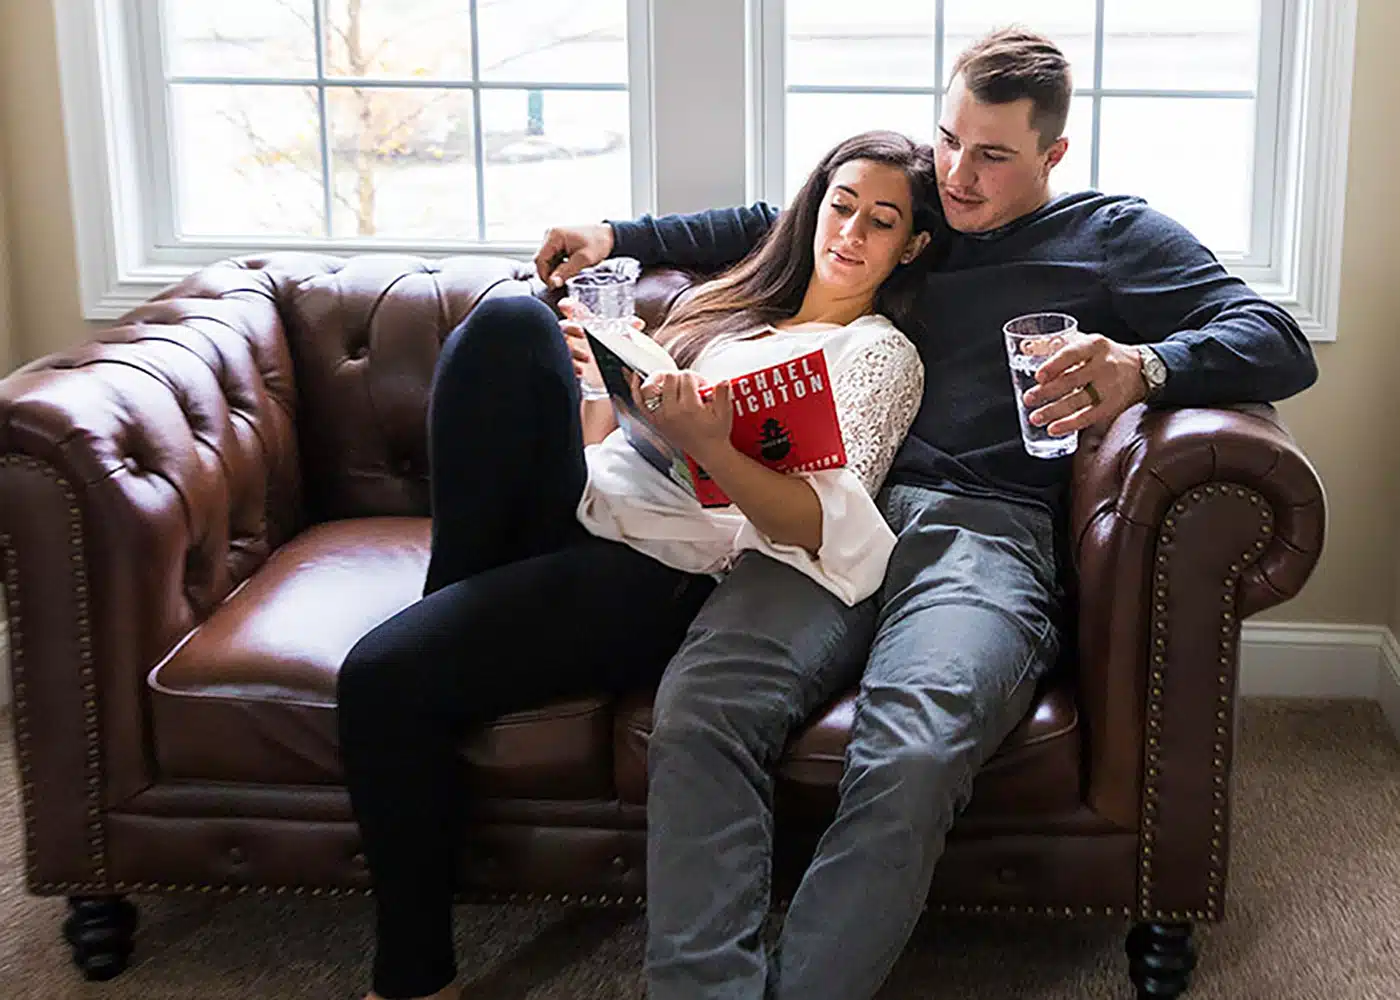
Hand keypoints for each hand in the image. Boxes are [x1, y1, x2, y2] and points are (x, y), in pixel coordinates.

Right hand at [534, 224, 615, 288]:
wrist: (608, 236)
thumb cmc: (598, 243)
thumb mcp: (583, 260)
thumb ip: (566, 271)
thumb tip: (553, 283)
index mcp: (554, 235)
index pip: (540, 260)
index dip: (544, 275)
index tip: (554, 286)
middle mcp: (550, 234)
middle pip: (541, 260)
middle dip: (549, 273)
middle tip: (561, 282)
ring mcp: (553, 238)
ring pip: (546, 260)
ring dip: (554, 269)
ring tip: (568, 273)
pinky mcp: (557, 242)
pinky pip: (552, 257)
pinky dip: (557, 265)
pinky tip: (568, 267)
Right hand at [558, 297, 643, 386]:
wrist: (601, 378)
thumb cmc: (605, 351)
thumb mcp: (615, 338)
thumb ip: (624, 329)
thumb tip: (638, 323)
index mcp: (581, 324)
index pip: (571, 311)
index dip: (568, 305)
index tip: (565, 304)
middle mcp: (570, 335)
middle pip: (563, 326)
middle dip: (570, 327)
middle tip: (582, 331)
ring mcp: (566, 350)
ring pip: (562, 346)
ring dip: (573, 350)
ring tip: (587, 358)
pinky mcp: (566, 366)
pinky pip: (564, 364)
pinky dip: (572, 367)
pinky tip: (580, 371)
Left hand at [632, 371, 733, 460]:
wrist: (708, 452)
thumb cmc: (715, 433)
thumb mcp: (725, 413)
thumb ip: (723, 394)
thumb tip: (722, 381)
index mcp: (689, 408)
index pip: (686, 377)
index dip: (696, 378)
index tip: (702, 386)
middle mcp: (671, 411)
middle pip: (669, 378)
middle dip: (681, 378)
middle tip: (690, 387)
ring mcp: (660, 416)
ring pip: (651, 386)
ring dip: (661, 380)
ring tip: (671, 383)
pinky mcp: (654, 420)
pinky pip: (639, 402)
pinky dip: (636, 389)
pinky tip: (636, 377)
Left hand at [1021, 333, 1146, 436]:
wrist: (1141, 369)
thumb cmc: (1103, 355)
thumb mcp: (1083, 342)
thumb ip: (1053, 344)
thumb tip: (1026, 347)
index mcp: (1094, 345)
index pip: (1072, 354)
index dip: (1054, 365)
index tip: (1038, 376)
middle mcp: (1104, 365)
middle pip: (1072, 380)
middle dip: (1047, 392)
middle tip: (1028, 399)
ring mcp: (1110, 386)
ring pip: (1078, 401)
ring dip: (1054, 411)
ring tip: (1035, 417)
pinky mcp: (1112, 405)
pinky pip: (1089, 417)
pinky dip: (1070, 424)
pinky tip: (1054, 428)